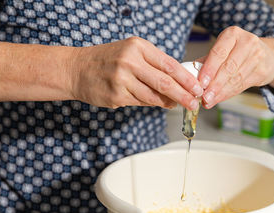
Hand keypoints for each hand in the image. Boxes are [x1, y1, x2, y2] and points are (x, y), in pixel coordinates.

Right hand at [70, 37, 202, 109]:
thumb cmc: (108, 60)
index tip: (198, 88)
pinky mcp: (116, 96)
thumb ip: (154, 64)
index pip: (169, 65)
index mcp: (138, 47)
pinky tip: (155, 103)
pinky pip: (140, 103)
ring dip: (168, 102)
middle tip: (194, 103)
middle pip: (165, 83)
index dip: (186, 79)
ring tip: (176, 104)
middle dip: (183, 95)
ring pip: (153, 96)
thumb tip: (179, 81)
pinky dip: (150, 104)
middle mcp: (130, 62)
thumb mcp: (131, 52)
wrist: (76, 69)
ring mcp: (122, 80)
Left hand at [197, 26, 273, 108]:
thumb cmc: (238, 52)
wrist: (267, 55)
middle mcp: (247, 42)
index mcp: (233, 34)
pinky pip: (242, 85)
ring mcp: (258, 56)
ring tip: (209, 101)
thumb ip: (207, 61)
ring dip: (220, 92)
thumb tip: (190, 76)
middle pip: (228, 67)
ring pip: (235, 78)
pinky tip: (219, 99)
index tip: (200, 82)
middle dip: (214, 84)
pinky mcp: (263, 70)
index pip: (219, 53)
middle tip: (204, 96)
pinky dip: (228, 94)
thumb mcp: (223, 50)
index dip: (209, 69)